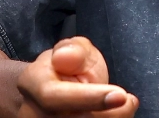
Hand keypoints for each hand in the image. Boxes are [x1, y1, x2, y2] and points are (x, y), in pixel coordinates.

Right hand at [17, 36, 137, 116]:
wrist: (46, 89)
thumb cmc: (65, 66)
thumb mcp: (74, 48)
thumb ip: (74, 50)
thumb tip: (64, 57)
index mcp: (32, 81)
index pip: (54, 96)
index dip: (89, 98)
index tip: (121, 95)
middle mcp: (31, 111)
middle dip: (106, 114)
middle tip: (127, 102)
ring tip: (124, 106)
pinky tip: (116, 113)